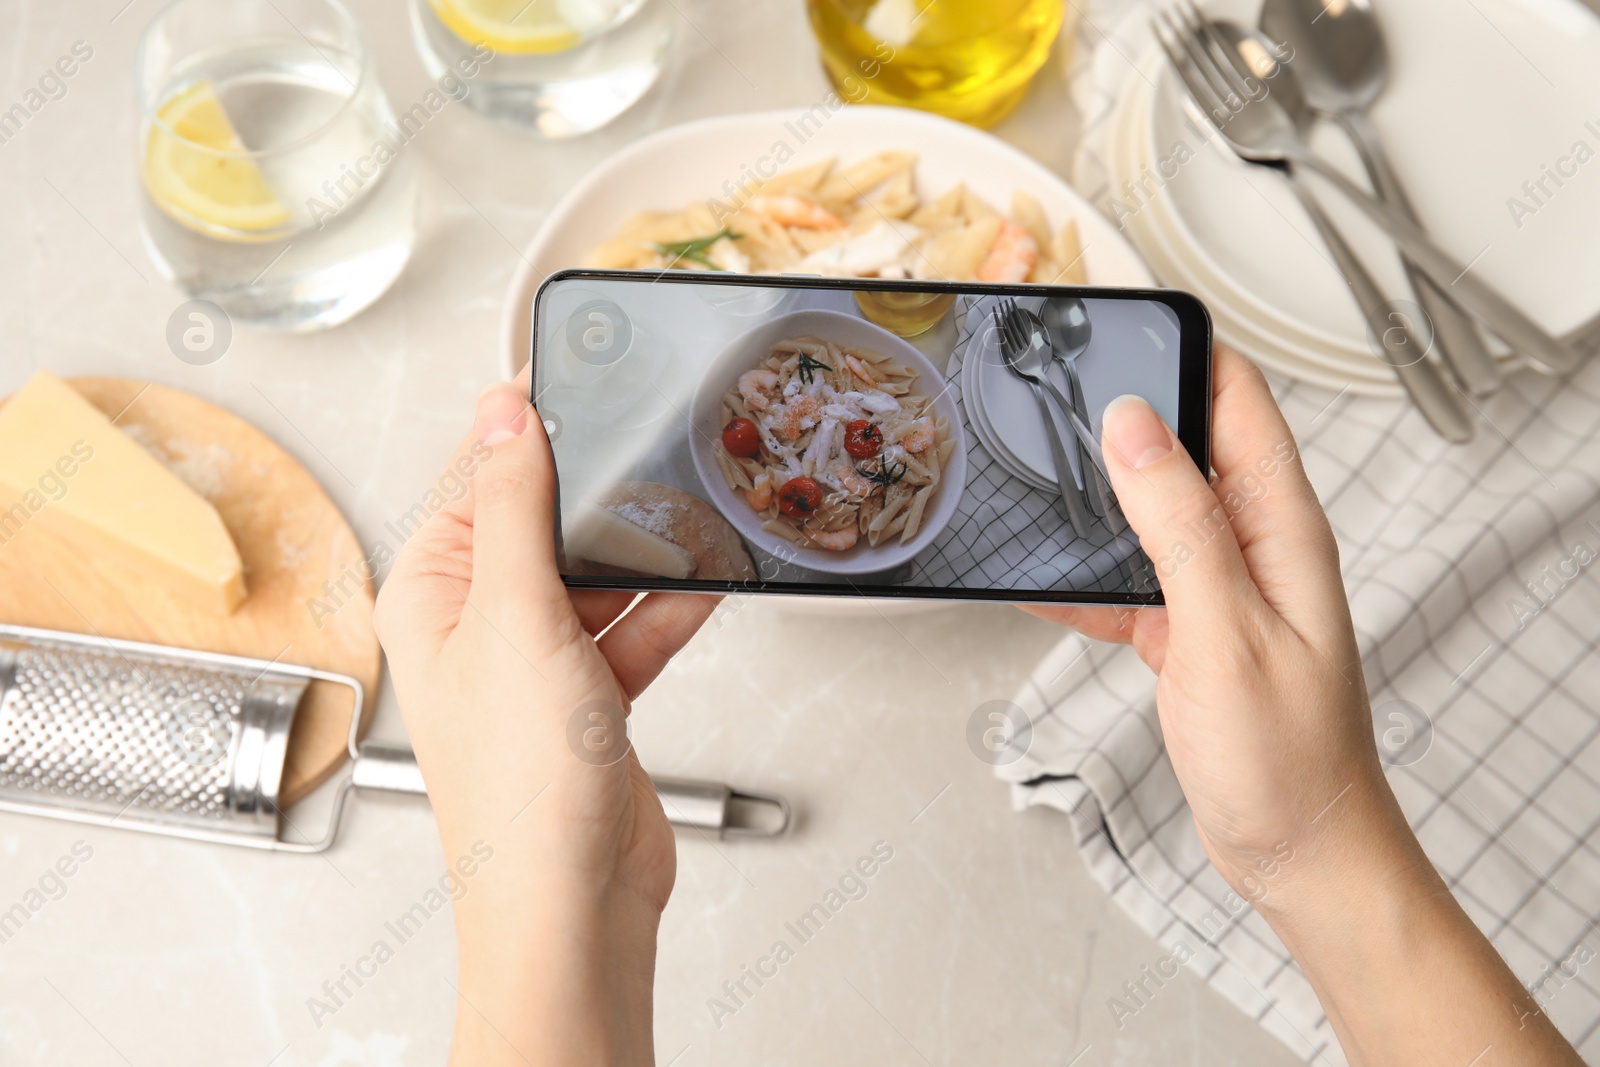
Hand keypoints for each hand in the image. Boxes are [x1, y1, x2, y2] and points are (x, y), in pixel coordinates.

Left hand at [374, 368, 716, 1066]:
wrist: (573, 900)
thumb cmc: (521, 789)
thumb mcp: (516, 616)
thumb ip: (514, 508)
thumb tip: (502, 411)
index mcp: (431, 594)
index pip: (473, 477)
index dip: (521, 423)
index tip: (572, 371)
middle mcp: (478, 623)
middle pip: (540, 521)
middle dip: (592, 491)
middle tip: (644, 445)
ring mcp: (537, 661)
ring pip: (593, 574)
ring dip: (639, 553)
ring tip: (686, 515)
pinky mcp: (590, 696)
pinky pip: (632, 628)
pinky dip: (668, 609)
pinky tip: (706, 583)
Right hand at [1028, 345, 1580, 1064]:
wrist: (1297, 850)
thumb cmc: (1288, 759)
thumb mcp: (1225, 629)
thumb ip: (1180, 524)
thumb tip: (1134, 428)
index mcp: (1281, 527)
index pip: (1238, 399)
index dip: (1184, 348)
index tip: (1122, 323)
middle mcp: (1253, 545)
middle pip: (1185, 444)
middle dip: (1122, 411)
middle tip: (1054, 389)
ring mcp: (1217, 586)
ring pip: (1145, 511)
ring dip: (1094, 494)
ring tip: (1032, 472)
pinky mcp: (1186, 629)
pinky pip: (1126, 579)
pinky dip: (1081, 575)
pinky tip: (1037, 576)